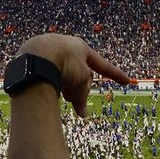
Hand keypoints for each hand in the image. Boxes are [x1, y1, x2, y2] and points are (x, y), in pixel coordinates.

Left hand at [13, 34, 130, 116]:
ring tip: (59, 94)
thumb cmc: (64, 65)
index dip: (115, 75)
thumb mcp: (80, 81)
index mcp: (80, 47)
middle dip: (78, 87)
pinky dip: (48, 82)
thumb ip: (83, 96)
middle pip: (78, 72)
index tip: (127, 82)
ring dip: (63, 85)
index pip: (102, 65)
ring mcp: (48, 49)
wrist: (36, 57)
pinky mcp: (32, 56)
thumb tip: (82, 114)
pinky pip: (45, 73)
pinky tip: (44, 88)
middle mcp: (64, 45)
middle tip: (73, 99)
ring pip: (61, 73)